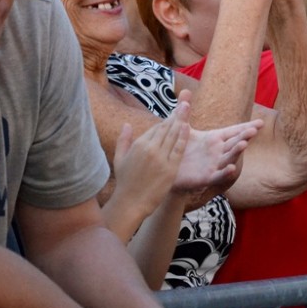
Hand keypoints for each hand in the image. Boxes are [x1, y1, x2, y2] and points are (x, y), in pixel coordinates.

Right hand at [111, 91, 189, 216]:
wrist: (130, 203)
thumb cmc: (125, 182)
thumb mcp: (119, 158)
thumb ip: (123, 140)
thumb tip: (127, 124)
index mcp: (139, 145)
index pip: (155, 128)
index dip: (166, 121)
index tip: (174, 114)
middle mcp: (150, 148)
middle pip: (165, 128)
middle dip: (175, 115)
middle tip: (185, 104)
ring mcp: (160, 158)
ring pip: (172, 135)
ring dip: (180, 121)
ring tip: (187, 109)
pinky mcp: (170, 168)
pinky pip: (178, 149)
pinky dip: (183, 137)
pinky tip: (187, 127)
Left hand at [174, 113, 262, 192]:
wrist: (166, 169)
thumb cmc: (178, 147)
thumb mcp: (180, 127)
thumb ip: (183, 111)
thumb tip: (185, 90)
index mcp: (215, 138)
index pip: (234, 131)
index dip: (247, 127)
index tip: (261, 123)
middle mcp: (218, 151)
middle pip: (235, 142)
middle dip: (244, 136)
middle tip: (253, 129)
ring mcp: (215, 164)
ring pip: (229, 157)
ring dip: (237, 151)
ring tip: (244, 144)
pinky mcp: (207, 177)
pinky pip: (219, 175)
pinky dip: (226, 172)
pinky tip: (232, 168)